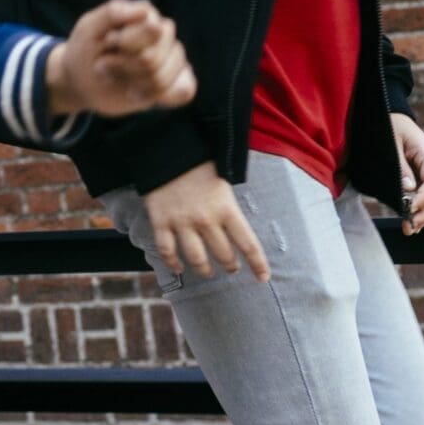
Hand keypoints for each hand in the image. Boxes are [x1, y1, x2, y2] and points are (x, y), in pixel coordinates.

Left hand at [46, 0, 195, 117]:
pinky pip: (185, 90)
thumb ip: (113, 13)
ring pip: (163, 79)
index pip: (153, 30)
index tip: (106, 42)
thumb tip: (146, 9)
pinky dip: (156, 96)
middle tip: (102, 65)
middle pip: (153, 59)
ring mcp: (172, 58)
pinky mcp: (176, 82)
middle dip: (122, 67)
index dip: (126, 43)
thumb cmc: (85, 48)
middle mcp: (164, 33)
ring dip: (130, 83)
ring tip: (115, 77)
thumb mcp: (89, 27)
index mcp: (146, 14)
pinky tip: (135, 92)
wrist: (81, 78)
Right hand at [145, 160, 270, 282]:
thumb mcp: (224, 182)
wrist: (166, 147)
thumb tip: (238, 228)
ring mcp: (182, 221)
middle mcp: (206, 219)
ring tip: (207, 271)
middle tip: (231, 268)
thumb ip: (230, 207)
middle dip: (230, 266)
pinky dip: (172, 262)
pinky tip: (178, 267)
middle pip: (223, 255)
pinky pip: (167, 250)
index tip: (262, 277)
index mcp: (226, 209)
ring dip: (204, 269)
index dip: (258, 265)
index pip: (248, 245)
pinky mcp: (161, 220)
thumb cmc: (199, 164)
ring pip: (196, 258)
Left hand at [392, 113, 423, 234]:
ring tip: (410, 229)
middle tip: (409, 227)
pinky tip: (412, 221)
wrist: (392, 114)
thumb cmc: (389, 124)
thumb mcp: (391, 141)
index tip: (410, 211)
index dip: (423, 199)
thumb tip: (407, 190)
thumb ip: (400, 166)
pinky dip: (421, 208)